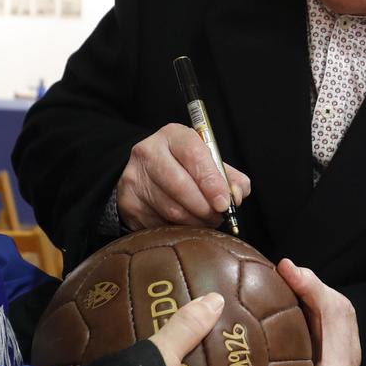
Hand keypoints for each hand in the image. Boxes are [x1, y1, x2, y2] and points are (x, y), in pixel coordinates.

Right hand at [117, 123, 252, 230]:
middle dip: (204, 208)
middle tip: (217, 217)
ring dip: (194, 222)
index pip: (194, 156)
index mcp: (172, 136)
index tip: (224, 203)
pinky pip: (158, 224)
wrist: (146, 172)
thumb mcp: (206, 161)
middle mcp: (148, 153)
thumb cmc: (184, 166)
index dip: (212, 182)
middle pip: (180, 186)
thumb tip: (237, 195)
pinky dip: (176, 229)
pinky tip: (184, 224)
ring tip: (205, 221)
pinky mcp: (128, 202)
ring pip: (170, 209)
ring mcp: (134, 178)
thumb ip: (228, 176)